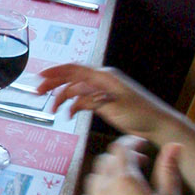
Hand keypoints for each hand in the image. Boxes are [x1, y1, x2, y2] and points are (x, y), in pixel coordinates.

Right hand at [37, 63, 179, 139]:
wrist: (157, 124)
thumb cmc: (141, 114)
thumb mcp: (116, 105)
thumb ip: (94, 99)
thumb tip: (76, 95)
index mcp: (104, 77)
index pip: (75, 70)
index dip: (56, 72)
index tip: (40, 77)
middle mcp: (101, 80)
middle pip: (72, 78)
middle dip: (54, 84)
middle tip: (37, 92)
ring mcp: (102, 90)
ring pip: (76, 90)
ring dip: (62, 97)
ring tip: (52, 109)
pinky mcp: (104, 101)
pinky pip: (83, 99)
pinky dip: (74, 105)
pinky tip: (68, 115)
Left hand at [77, 136, 184, 194]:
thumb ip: (169, 169)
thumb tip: (174, 146)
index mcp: (125, 179)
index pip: (121, 148)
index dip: (131, 142)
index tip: (141, 144)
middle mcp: (104, 188)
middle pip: (107, 161)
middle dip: (122, 157)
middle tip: (140, 163)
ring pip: (94, 178)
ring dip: (108, 173)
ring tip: (126, 182)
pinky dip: (97, 193)